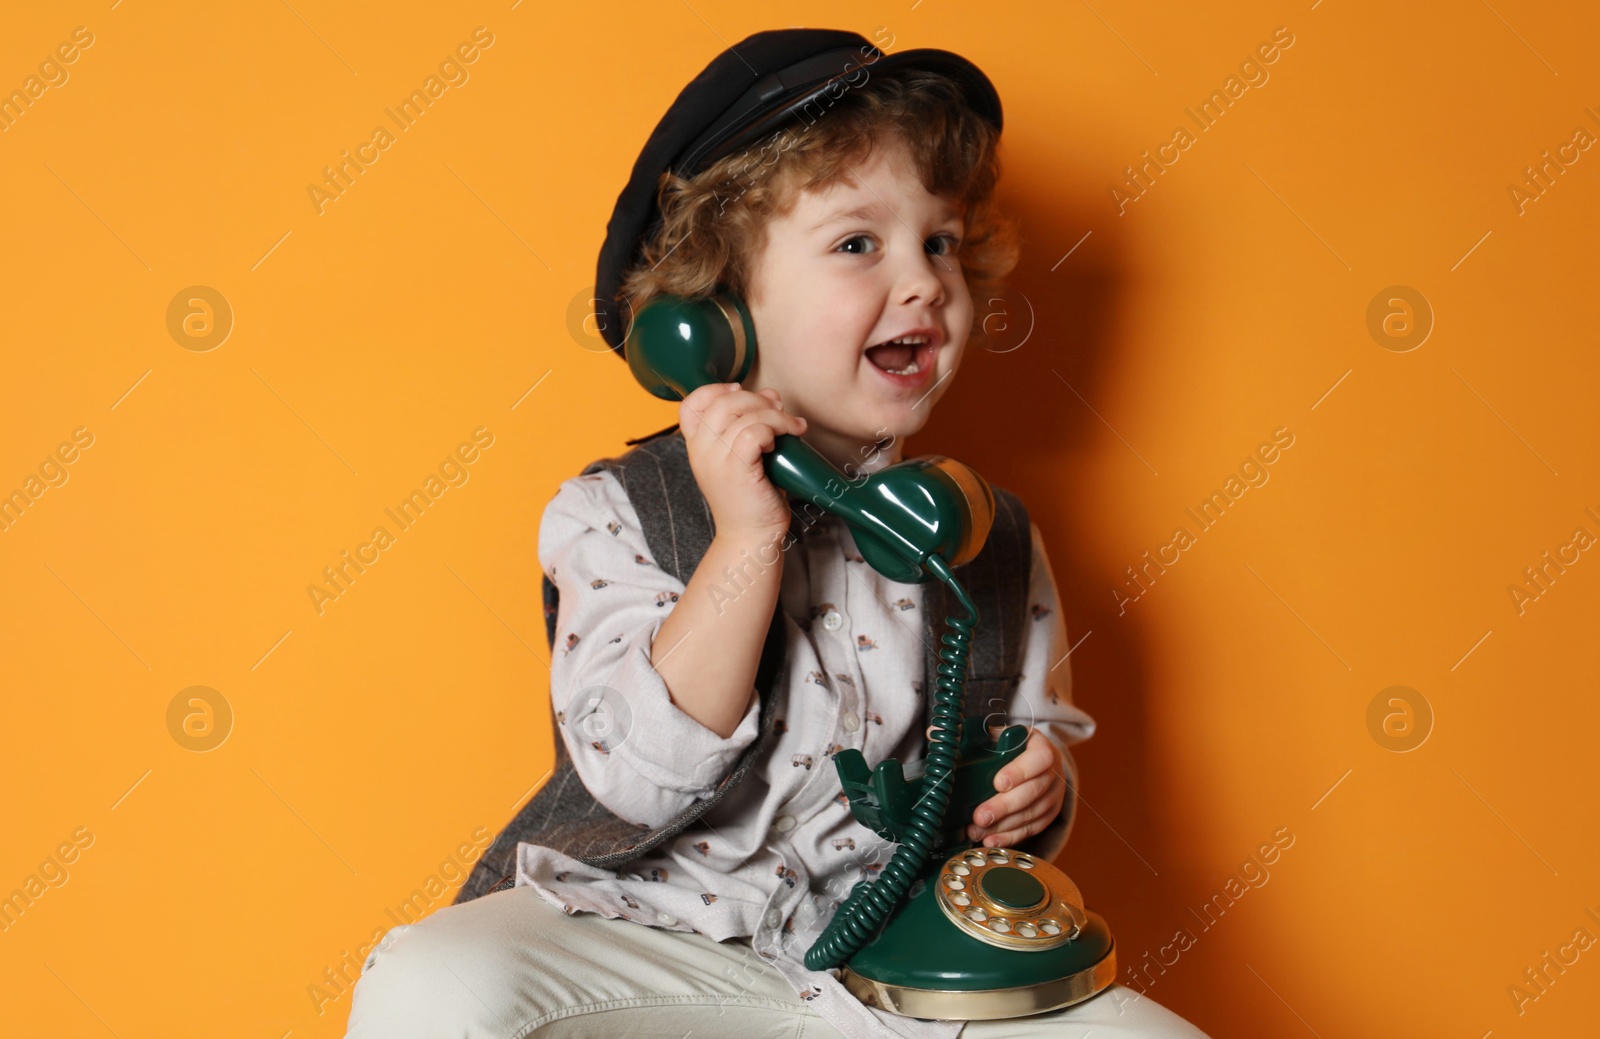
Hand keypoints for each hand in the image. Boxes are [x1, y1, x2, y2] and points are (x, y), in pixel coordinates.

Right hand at [679, 382, 806, 538]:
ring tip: (792, 426)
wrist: (751, 536)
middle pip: (723, 402)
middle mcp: (701, 450)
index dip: (716, 389)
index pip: (690, 404)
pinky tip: (789, 435)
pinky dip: (775, 428)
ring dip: (775, 414)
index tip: (741, 390)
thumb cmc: (752, 497)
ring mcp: (715, 460)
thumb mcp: (743, 456)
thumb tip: (770, 395)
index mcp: (697, 446)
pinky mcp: (736, 469)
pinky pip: (754, 432)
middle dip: (756, 398)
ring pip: (743, 415)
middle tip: (778, 409)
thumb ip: (750, 424)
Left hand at [967, 729, 1066, 848]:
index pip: (1039, 757)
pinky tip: (991, 840)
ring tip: (977, 831)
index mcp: (1041, 746)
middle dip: (1005, 806)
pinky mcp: (1050, 814)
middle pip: (1034, 791)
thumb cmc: (1011, 747)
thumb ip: (969, 734)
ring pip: (1032, 814)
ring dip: (1004, 825)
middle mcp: (1053, 771)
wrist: (1035, 761)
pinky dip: (1011, 836)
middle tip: (980, 817)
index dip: (1020, 771)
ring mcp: (1054, 795)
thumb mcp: (996, 736)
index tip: (998, 783)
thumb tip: (933, 733)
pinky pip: (1032, 828)